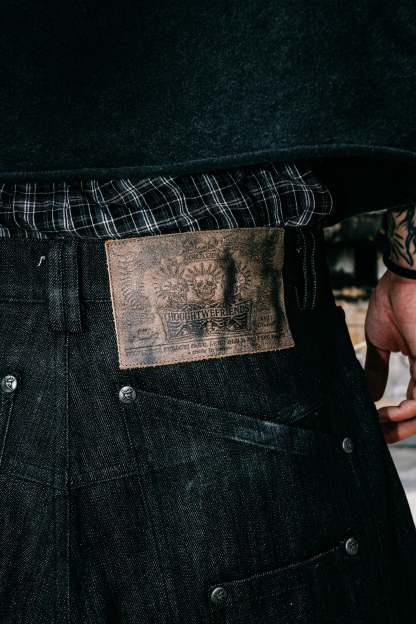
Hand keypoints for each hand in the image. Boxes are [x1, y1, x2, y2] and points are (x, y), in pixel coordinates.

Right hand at [364, 269, 415, 442]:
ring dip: (400, 423)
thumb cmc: (395, 301)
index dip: (394, 419)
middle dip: (399, 429)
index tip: (372, 425)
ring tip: (378, 422)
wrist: (403, 280)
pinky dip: (406, 411)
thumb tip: (369, 393)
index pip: (413, 402)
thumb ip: (376, 369)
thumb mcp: (379, 342)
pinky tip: (387, 412)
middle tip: (377, 435)